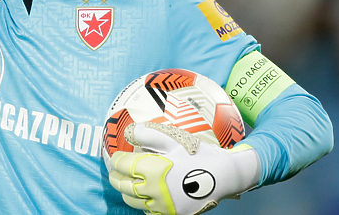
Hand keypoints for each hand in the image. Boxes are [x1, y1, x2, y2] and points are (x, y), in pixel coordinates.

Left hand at [108, 122, 259, 214]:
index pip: (123, 165)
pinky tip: (145, 195)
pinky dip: (142, 203)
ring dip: (126, 191)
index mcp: (152, 170)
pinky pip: (149, 212)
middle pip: (123, 185)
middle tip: (115, 170)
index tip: (116, 155)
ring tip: (126, 182)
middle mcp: (154, 191)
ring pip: (133, 201)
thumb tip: (128, 132)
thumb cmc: (197, 155)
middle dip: (116, 176)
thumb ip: (147, 133)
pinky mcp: (172, 214)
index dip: (116, 159)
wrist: (223, 176)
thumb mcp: (172, 139)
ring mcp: (162, 206)